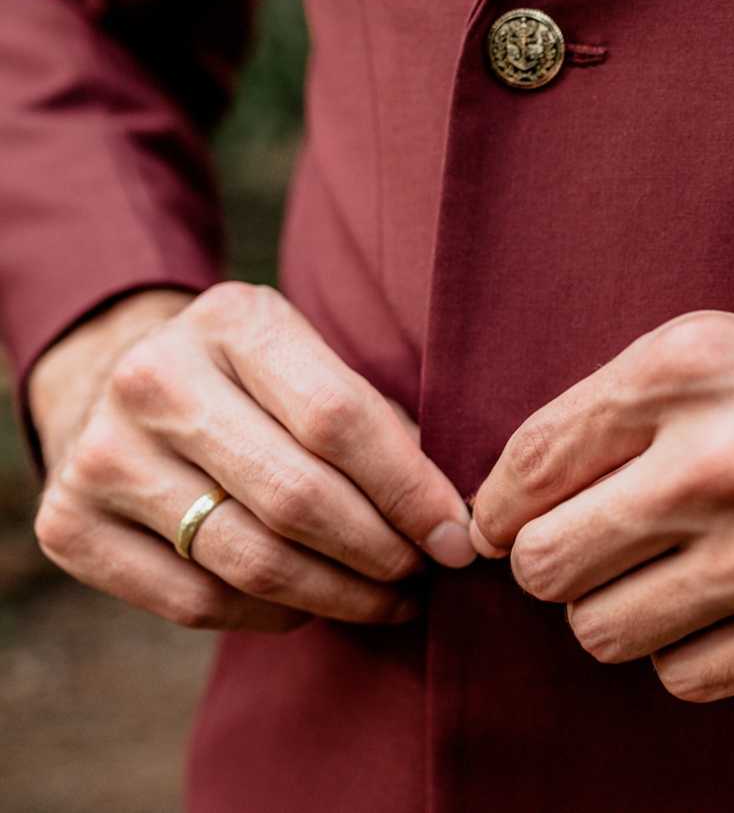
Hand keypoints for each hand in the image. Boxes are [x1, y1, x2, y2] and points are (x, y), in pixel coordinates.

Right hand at [30, 283, 474, 631]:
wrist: (119, 380)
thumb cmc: (256, 383)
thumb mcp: (313, 362)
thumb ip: (379, 423)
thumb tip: (453, 520)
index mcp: (232, 321)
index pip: (341, 420)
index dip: (411, 491)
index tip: (459, 538)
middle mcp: (154, 380)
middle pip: (298, 499)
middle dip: (382, 552)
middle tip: (428, 575)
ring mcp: (102, 454)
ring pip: (251, 560)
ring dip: (339, 596)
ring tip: (391, 599)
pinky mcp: (69, 525)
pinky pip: (196, 602)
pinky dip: (271, 617)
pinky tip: (314, 605)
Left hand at [470, 281, 733, 701]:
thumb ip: (641, 399)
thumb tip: (535, 482)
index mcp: (688, 369)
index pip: (528, 462)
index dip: (501, 504)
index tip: (508, 522)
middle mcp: (717, 461)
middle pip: (546, 562)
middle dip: (551, 561)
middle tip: (587, 553)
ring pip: (605, 632)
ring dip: (619, 611)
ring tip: (664, 580)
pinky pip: (687, 678)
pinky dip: (688, 653)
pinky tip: (726, 612)